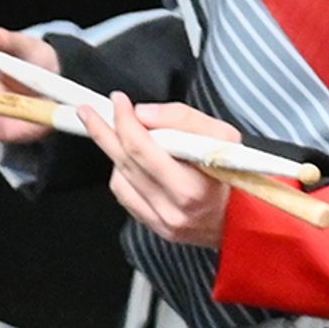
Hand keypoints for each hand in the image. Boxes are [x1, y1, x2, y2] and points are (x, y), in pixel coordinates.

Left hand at [83, 94, 233, 248]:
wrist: (240, 216)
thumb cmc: (234, 173)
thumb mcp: (222, 136)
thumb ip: (183, 119)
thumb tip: (143, 114)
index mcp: (192, 187)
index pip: (144, 149)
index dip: (125, 121)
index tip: (119, 101)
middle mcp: (173, 208)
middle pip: (125, 163)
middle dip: (103, 132)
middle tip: (88, 112)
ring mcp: (161, 221)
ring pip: (120, 179)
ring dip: (115, 153)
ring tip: (116, 134)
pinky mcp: (154, 226)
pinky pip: (125, 195)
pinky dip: (123, 173)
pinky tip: (131, 161)